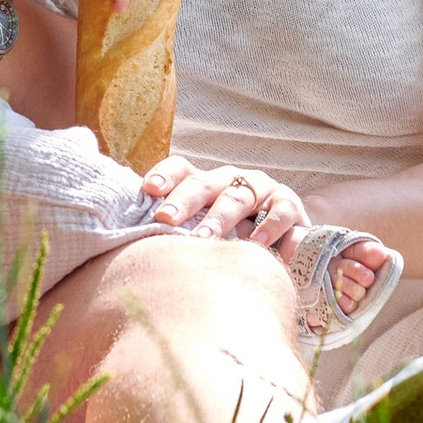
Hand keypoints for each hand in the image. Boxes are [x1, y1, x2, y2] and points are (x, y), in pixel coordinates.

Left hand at [139, 154, 309, 257]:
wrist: (285, 242)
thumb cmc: (231, 240)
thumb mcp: (204, 234)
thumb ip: (178, 236)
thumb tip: (133, 252)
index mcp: (205, 183)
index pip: (181, 170)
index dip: (164, 176)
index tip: (148, 189)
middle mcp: (231, 180)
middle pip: (204, 184)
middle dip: (184, 201)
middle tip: (165, 220)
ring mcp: (261, 189)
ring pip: (238, 197)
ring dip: (220, 217)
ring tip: (204, 238)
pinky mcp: (289, 204)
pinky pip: (280, 212)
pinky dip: (269, 227)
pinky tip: (255, 245)